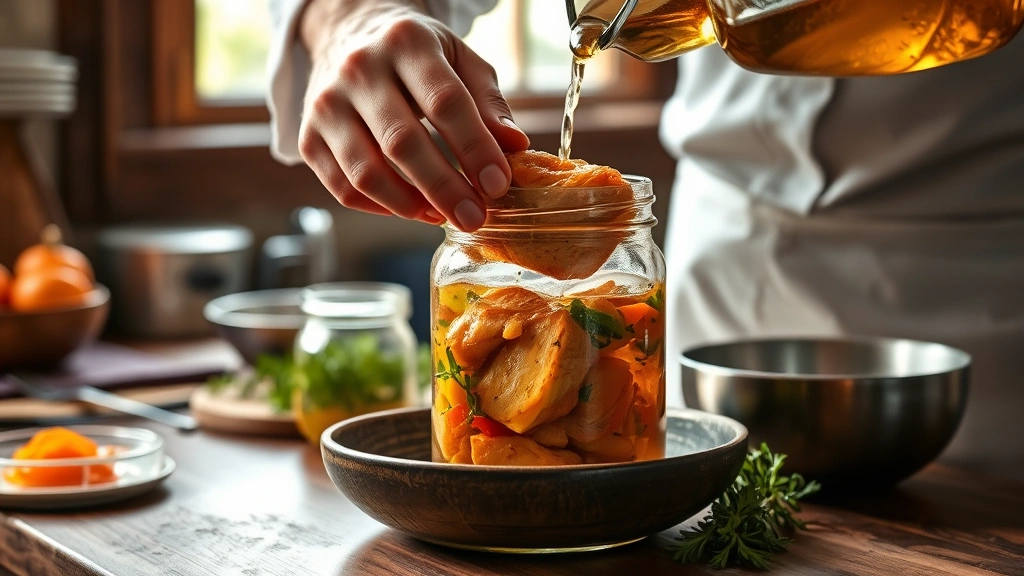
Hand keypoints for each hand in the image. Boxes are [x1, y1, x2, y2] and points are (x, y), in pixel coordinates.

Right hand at [298, 0, 529, 230]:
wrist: (348, 33)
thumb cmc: (416, 54)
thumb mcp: (459, 59)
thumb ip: (488, 102)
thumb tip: (514, 147)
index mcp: (405, 42)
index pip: (445, 103)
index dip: (475, 149)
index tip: (498, 185)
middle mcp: (358, 69)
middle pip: (403, 143)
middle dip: (444, 188)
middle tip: (474, 217)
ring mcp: (326, 104)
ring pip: (366, 172)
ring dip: (410, 206)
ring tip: (442, 216)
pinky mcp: (308, 135)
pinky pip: (342, 187)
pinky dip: (379, 208)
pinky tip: (410, 209)